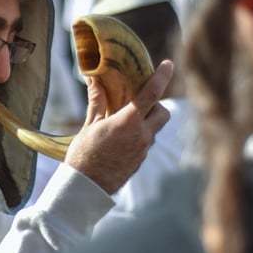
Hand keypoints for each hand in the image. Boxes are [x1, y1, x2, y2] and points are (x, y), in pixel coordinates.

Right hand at [65, 60, 173, 193]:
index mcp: (128, 122)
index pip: (151, 94)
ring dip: (147, 121)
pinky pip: (146, 143)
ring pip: (155, 129)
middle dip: (156, 104)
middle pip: (163, 113)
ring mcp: (143, 150)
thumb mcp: (90, 126)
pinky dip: (139, 136)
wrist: (86, 188)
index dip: (161, 76)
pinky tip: (121, 140)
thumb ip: (97, 102)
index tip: (168, 64)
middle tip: (140, 102)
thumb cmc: (84, 155)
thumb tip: (94, 80)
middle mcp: (141, 135)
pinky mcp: (140, 162)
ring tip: (125, 122)